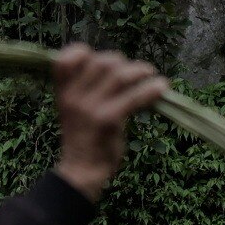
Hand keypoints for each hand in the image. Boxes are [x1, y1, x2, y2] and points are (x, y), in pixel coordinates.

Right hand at [50, 44, 168, 201]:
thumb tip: (117, 65)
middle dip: (122, 63)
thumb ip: (84, 88)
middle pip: (102, 62)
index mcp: (62, 93)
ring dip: (141, 71)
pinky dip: (152, 89)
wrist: (81, 172)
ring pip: (120, 74)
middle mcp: (73, 97)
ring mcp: (90, 108)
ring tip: (151, 76)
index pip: (64, 59)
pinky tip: (162, 88)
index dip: (81, 52)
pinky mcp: (108, 120)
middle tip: (134, 73)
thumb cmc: (83, 139)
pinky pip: (134, 97)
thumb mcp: (73, 110)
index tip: (97, 58)